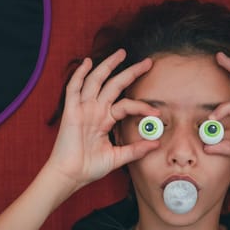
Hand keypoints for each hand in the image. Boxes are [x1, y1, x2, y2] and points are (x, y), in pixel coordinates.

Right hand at [46, 49, 159, 190]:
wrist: (72, 175)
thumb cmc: (90, 167)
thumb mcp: (117, 157)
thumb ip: (136, 150)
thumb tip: (156, 143)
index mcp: (106, 119)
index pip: (127, 105)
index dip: (142, 106)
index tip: (158, 111)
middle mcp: (96, 110)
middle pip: (115, 84)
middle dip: (131, 72)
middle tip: (147, 62)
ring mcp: (83, 109)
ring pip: (96, 81)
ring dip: (108, 65)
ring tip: (122, 53)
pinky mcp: (71, 111)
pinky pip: (74, 88)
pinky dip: (79, 74)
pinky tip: (87, 62)